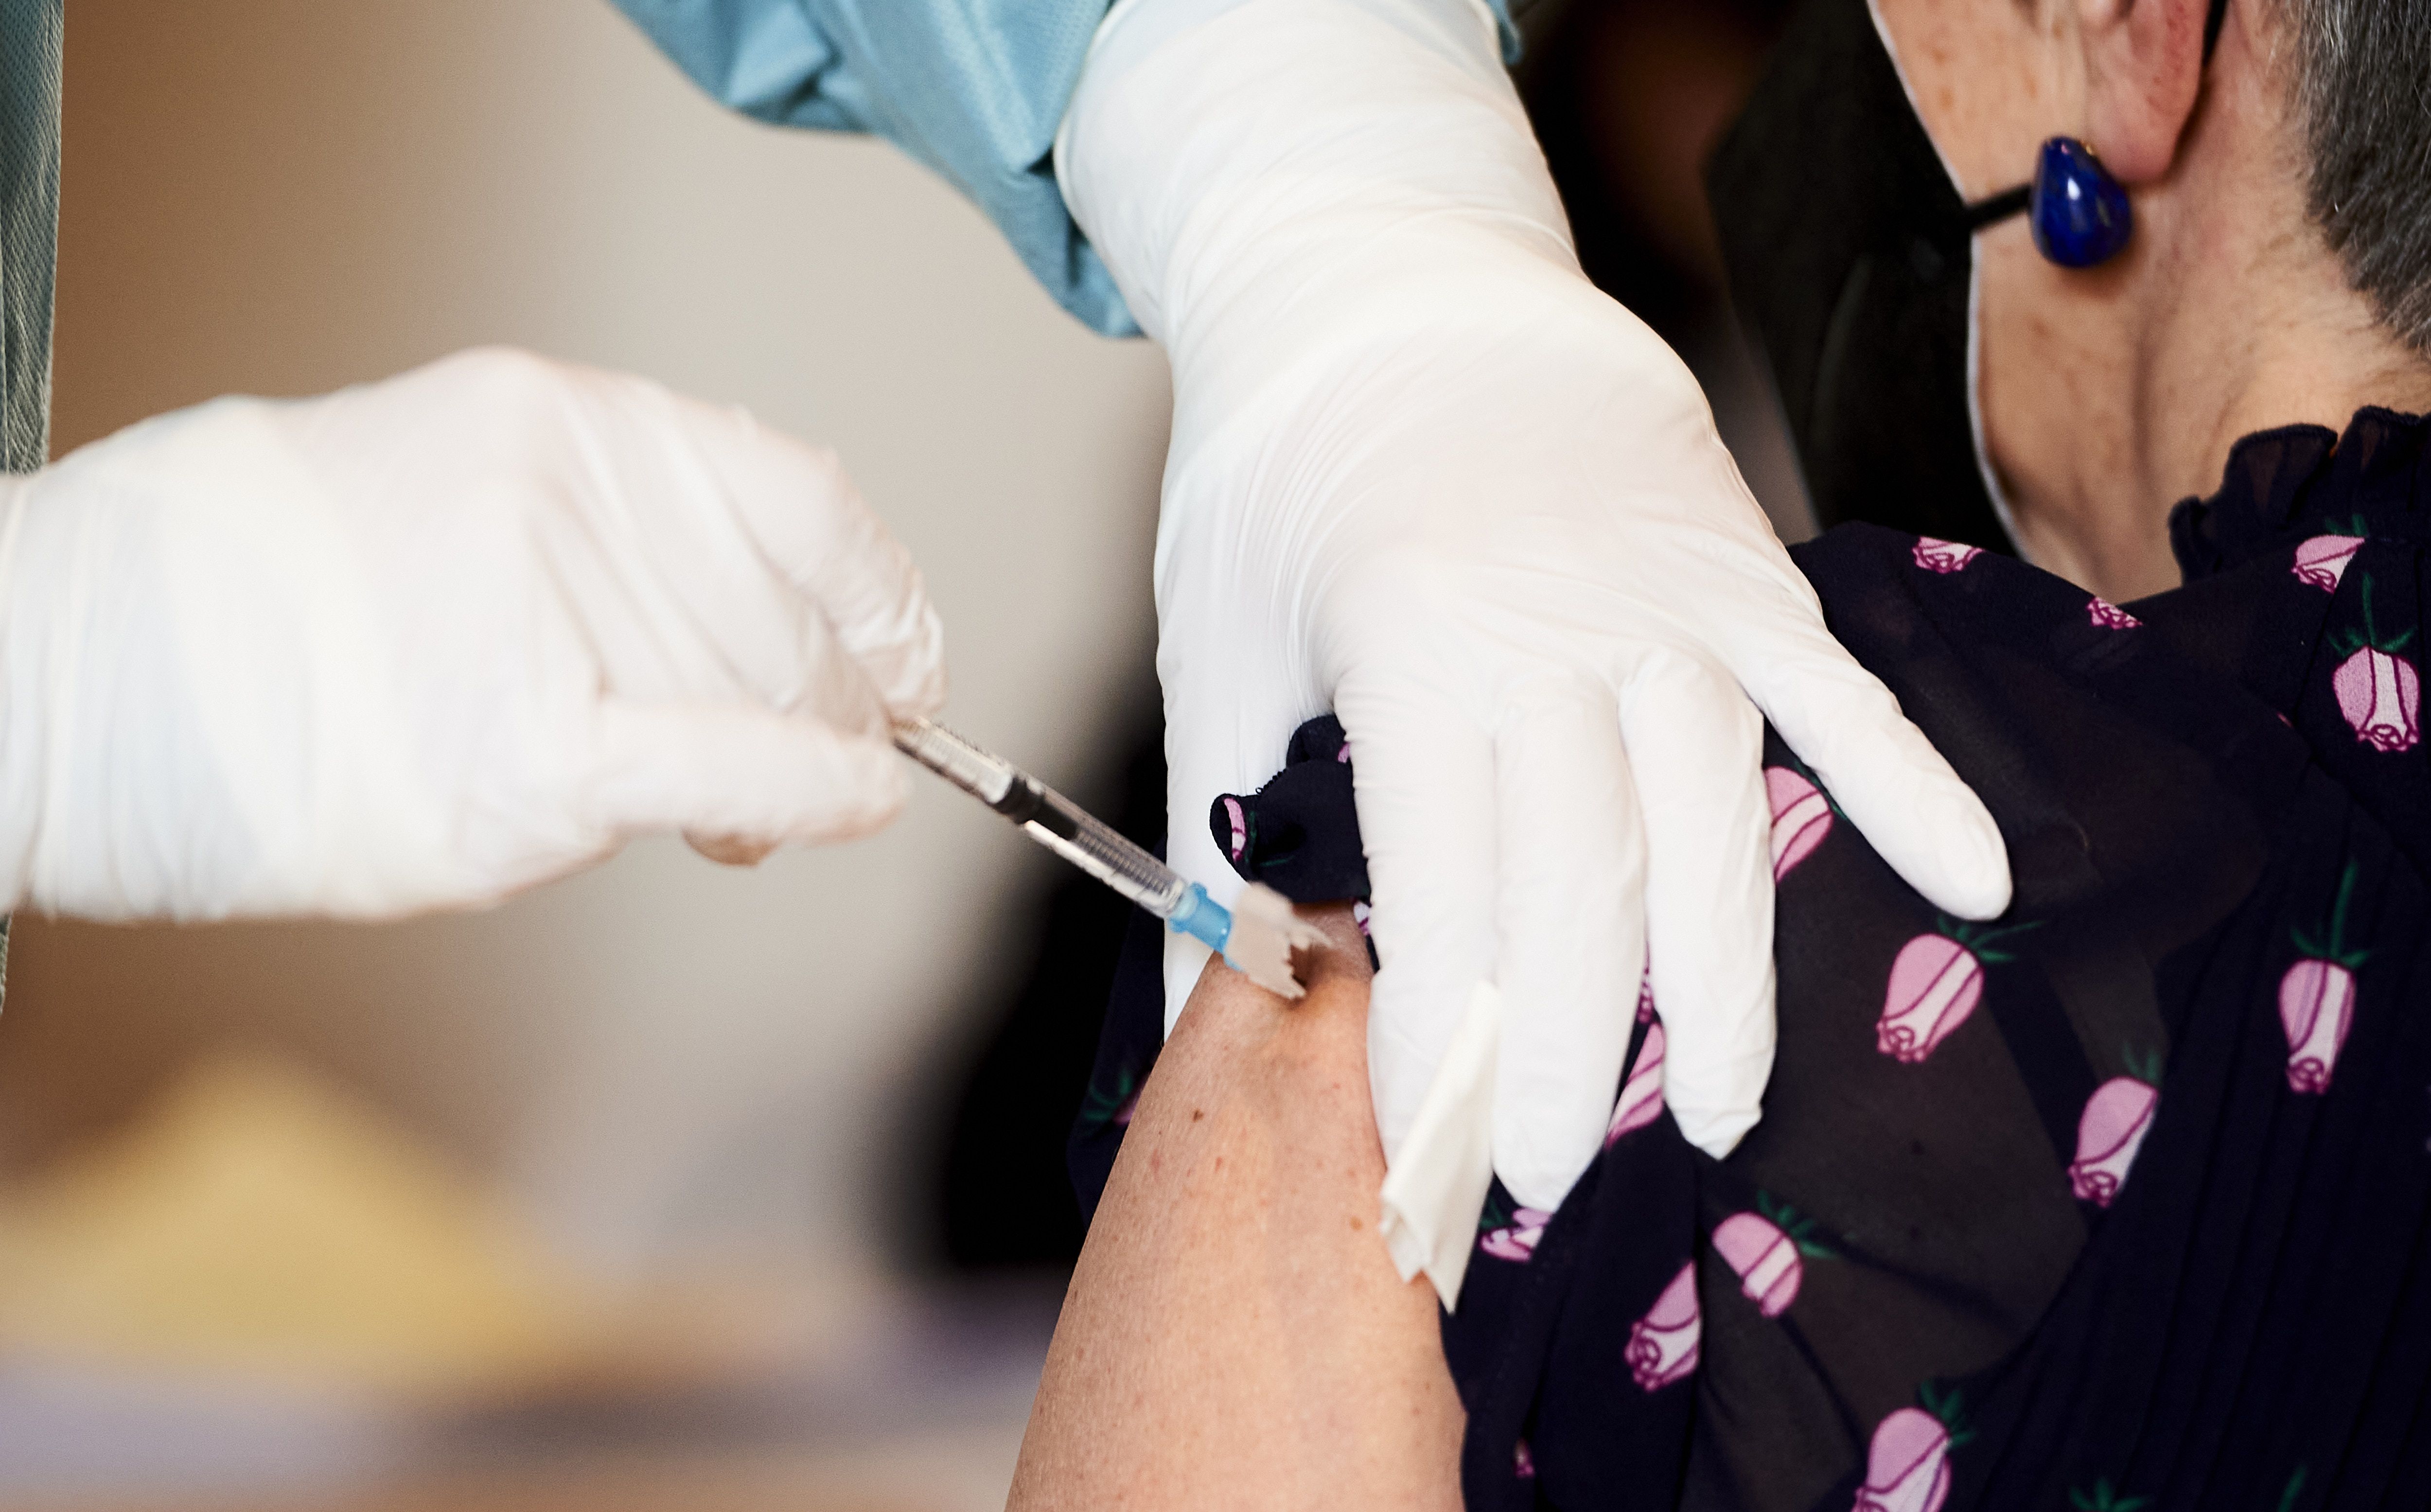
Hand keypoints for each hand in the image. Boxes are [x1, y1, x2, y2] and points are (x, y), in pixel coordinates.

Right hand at [0, 348, 942, 920]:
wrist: (66, 669)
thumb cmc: (234, 596)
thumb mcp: (433, 493)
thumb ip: (585, 547)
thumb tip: (725, 627)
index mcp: (547, 420)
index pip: (790, 491)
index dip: (876, 585)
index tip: (907, 643)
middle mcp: (563, 497)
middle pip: (777, 622)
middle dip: (829, 702)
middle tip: (836, 751)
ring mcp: (542, 622)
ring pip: (750, 704)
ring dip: (785, 763)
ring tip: (752, 810)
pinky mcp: (521, 751)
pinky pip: (721, 767)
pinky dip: (804, 793)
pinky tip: (846, 806)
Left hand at [1060, 0, 2008, 1218]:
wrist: (1382, 275)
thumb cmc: (1276, 472)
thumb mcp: (1214, 643)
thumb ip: (1220, 836)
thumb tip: (1218, 1012)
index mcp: (1406, 645)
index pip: (1444, 890)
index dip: (1442, 1038)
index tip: (1427, 1151)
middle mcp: (1551, 624)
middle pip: (1586, 882)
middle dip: (1567, 1052)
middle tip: (1543, 1176)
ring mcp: (1665, 591)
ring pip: (1717, 818)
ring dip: (1723, 983)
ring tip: (1714, 1111)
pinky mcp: (1739, 559)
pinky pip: (1840, 689)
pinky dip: (1911, 787)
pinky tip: (1972, 885)